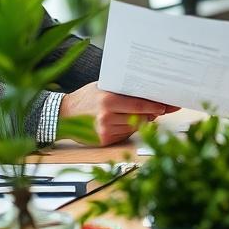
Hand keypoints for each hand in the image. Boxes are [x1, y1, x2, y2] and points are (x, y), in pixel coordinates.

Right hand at [59, 83, 178, 145]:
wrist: (64, 115)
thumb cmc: (85, 98)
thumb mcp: (103, 88)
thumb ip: (123, 91)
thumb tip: (147, 95)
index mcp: (108, 100)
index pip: (139, 105)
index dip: (154, 106)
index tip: (164, 106)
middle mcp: (107, 117)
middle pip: (140, 118)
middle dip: (150, 114)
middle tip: (159, 109)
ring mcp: (105, 131)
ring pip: (134, 127)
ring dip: (139, 121)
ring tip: (135, 113)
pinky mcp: (105, 141)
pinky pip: (125, 134)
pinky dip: (128, 128)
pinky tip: (122, 121)